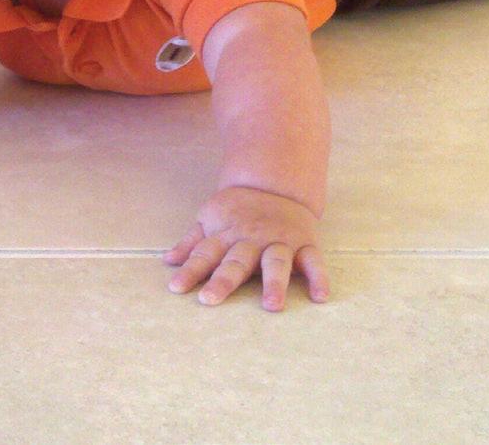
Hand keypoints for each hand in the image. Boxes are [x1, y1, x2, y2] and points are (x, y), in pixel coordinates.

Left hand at [164, 186, 328, 310]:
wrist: (276, 183)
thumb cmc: (238, 210)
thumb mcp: (210, 219)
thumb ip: (192, 243)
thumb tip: (168, 261)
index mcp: (227, 234)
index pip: (205, 254)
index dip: (190, 270)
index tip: (177, 288)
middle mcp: (252, 239)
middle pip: (236, 261)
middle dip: (224, 280)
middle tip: (210, 299)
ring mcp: (280, 240)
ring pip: (276, 262)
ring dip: (274, 283)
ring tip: (271, 306)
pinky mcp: (305, 243)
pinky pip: (314, 261)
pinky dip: (319, 277)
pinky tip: (320, 296)